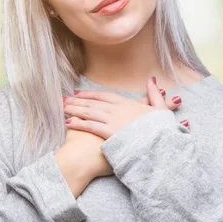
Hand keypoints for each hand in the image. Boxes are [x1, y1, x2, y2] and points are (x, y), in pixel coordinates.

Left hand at [63, 77, 188, 138]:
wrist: (159, 142)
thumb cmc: (160, 128)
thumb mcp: (160, 108)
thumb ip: (153, 94)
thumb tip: (152, 79)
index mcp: (128, 103)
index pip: (104, 96)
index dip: (90, 94)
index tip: (79, 94)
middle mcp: (117, 109)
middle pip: (93, 103)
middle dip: (77, 101)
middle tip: (63, 100)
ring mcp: (112, 121)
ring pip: (89, 112)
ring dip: (74, 109)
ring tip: (62, 108)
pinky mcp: (109, 133)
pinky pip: (90, 126)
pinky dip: (78, 123)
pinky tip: (68, 123)